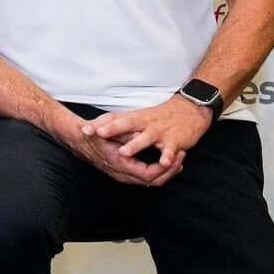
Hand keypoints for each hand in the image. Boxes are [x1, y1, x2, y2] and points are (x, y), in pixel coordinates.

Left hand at [84, 96, 213, 186]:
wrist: (189, 111)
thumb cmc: (159, 116)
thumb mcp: (137, 116)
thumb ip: (117, 121)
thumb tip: (94, 124)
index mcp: (135, 118)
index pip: (114, 119)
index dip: (99, 124)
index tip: (84, 128)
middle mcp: (145, 123)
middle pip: (126, 124)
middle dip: (111, 129)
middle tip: (98, 134)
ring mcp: (159, 131)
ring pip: (146, 138)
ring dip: (135, 145)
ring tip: (123, 152)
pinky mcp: (173, 140)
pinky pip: (169, 149)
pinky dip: (167, 155)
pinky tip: (163, 162)